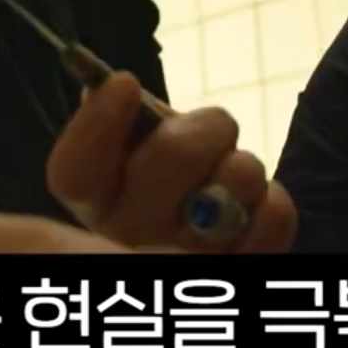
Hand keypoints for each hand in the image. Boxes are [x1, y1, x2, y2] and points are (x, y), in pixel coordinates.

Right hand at [47, 71, 297, 252]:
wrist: (202, 224)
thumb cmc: (161, 173)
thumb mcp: (132, 145)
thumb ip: (123, 121)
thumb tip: (115, 87)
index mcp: (95, 200)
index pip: (75, 171)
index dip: (98, 124)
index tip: (125, 84)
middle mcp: (130, 237)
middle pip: (172, 157)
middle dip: (203, 129)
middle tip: (212, 129)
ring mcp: (187, 256)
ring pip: (232, 181)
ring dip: (241, 165)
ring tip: (232, 173)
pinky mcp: (242, 263)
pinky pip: (273, 218)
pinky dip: (272, 202)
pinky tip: (256, 203)